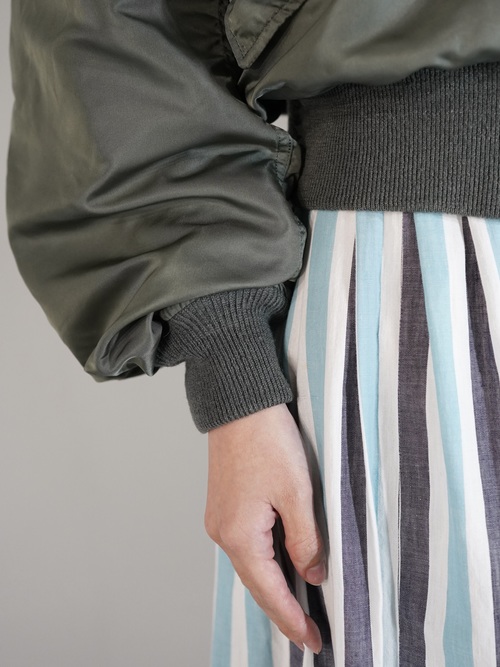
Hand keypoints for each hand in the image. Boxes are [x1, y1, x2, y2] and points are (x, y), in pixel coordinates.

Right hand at [205, 403, 325, 653]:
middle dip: (283, 608)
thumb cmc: (266, 440)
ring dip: (274, 585)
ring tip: (299, 606)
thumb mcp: (297, 493)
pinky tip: (282, 566)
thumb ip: (306, 540)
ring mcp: (220, 519)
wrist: (239, 404)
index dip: (292, 619)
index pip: (270, 591)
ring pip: (251, 564)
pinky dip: (266, 561)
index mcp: (240, 535)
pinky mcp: (224, 506)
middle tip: (309, 631)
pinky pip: (247, 545)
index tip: (313, 641)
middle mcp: (223, 533)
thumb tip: (312, 575)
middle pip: (256, 582)